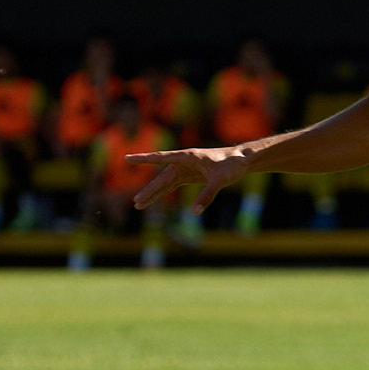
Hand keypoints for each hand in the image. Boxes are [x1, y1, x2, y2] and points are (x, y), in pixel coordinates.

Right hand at [127, 146, 248, 213]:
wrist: (241, 160)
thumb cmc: (231, 165)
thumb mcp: (220, 180)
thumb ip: (207, 195)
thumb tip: (194, 212)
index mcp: (187, 157)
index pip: (160, 158)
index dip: (143, 159)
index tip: (127, 158)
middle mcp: (183, 162)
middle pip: (161, 177)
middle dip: (149, 190)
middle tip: (136, 202)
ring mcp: (186, 169)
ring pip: (165, 183)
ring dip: (153, 194)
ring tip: (139, 205)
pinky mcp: (190, 176)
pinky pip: (172, 185)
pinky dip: (163, 193)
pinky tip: (153, 200)